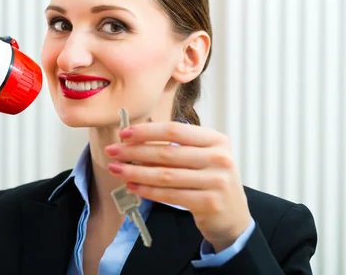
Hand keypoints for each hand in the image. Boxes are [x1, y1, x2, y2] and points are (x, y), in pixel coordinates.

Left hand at [104, 121, 251, 251]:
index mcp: (216, 139)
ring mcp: (217, 181)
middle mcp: (219, 157)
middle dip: (134, 151)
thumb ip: (176, 147)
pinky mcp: (210, 203)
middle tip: (112, 151)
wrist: (233, 216)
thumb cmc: (210, 180)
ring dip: (136, 171)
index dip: (146, 131)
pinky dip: (148, 190)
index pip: (174, 130)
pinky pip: (170, 195)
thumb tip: (133, 143)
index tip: (123, 133)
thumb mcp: (201, 157)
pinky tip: (132, 186)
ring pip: (165, 175)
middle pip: (167, 152)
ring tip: (116, 169)